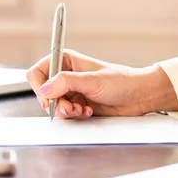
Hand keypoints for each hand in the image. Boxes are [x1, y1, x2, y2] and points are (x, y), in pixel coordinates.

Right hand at [26, 49, 177, 118]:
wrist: (139, 96)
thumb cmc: (122, 81)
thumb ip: (65, 83)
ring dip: (66, 111)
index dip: (39, 86)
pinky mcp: (78, 105)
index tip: (48, 98)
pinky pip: (65, 114)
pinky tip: (87, 112)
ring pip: (54, 106)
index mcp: (66, 61)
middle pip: (44, 92)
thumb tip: (44, 89)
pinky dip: (74, 116)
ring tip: (81, 110)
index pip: (38, 72)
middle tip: (70, 107)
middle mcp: (66, 75)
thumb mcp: (92, 80)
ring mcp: (72, 91)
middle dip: (55, 103)